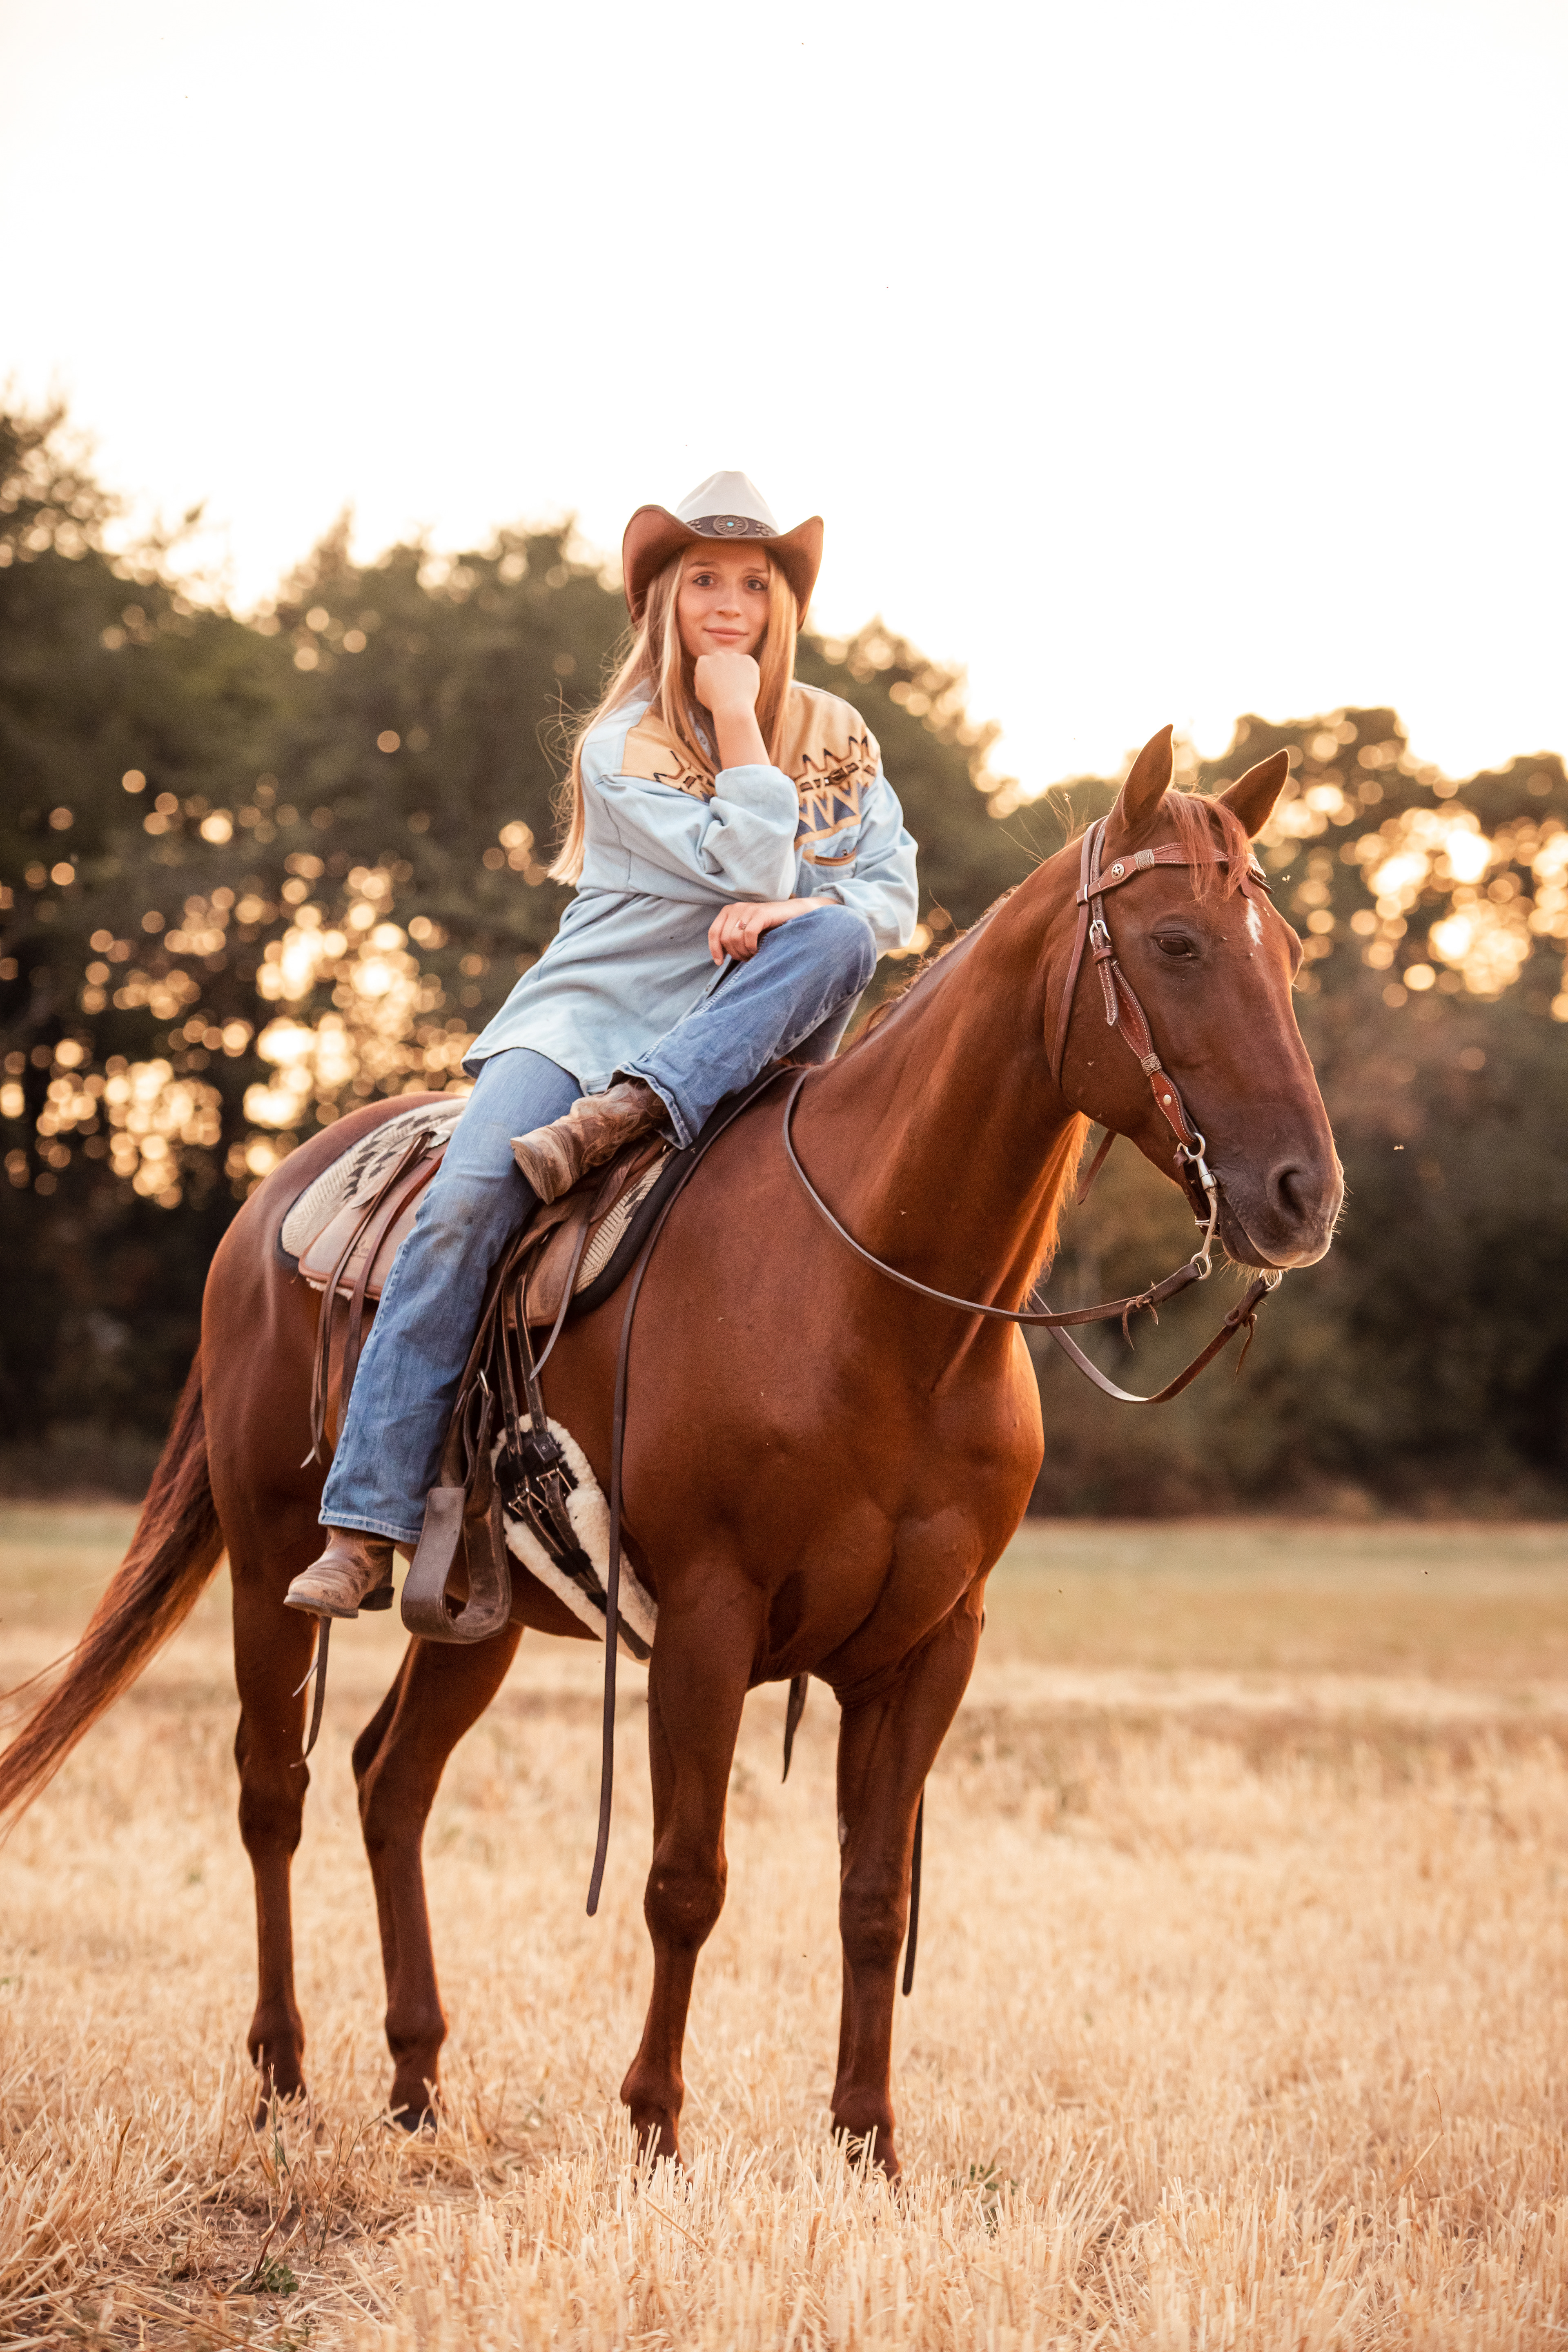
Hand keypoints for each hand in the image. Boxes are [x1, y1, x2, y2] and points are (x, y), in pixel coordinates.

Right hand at [693, 649, 760, 716]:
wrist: (732, 708)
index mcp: (703, 661)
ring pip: (736, 663)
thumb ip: (700, 680)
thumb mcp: (700, 693)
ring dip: (738, 673)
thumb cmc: (715, 703)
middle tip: (729, 689)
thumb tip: (701, 674)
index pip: (710, 666)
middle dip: (726, 673)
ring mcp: (732, 656)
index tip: (718, 689)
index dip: (715, 678)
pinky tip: (745, 685)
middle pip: (723, 662)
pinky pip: (749, 665)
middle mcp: (717, 655)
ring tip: (737, 689)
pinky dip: (749, 674)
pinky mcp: (747, 659)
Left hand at [707, 897, 829, 964]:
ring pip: (735, 938)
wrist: (794, 914)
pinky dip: (752, 946)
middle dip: (734, 954)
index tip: (720, 963)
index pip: (713, 932)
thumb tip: (719, 957)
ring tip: (753, 955)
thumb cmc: (769, 927)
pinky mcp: (761, 913)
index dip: (715, 949)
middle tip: (747, 959)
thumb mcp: (746, 932)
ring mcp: (748, 909)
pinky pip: (749, 934)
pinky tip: (758, 950)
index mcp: (729, 911)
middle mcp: (736, 908)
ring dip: (744, 952)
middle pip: (724, 938)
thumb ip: (733, 939)